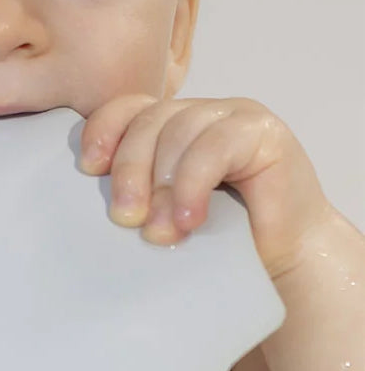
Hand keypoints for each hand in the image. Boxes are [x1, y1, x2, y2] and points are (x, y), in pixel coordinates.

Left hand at [78, 95, 333, 278]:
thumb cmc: (217, 242)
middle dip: (129, 170)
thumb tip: (92, 205)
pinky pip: (215, 147)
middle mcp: (198, 114)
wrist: (281, 261)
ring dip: (162, 185)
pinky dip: (193, 184)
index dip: (103, 132)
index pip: (126, 109)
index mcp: (168, 127)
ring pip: (179, 130)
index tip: (89, 169)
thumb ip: (134, 196)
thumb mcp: (161, 214)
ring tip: (159, 232)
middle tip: (124, 218)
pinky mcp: (263, 132)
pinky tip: (189, 219)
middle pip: (148, 121)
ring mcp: (232, 116)